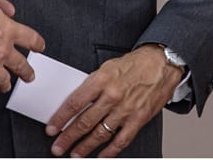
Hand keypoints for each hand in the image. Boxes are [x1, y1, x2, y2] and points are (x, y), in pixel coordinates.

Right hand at [0, 0, 45, 93]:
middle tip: (30, 76)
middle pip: (19, 64)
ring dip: (4, 83)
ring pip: (1, 80)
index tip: (41, 47)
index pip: (28, 37)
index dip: (36, 42)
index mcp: (6, 30)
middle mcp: (1, 52)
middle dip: (25, 71)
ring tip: (6, 86)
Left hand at [45, 45, 183, 157]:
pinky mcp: (139, 119)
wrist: (161, 63)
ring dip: (85, 147)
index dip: (60, 118)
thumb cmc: (133, 64)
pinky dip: (109, 152)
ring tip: (75, 154)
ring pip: (100, 134)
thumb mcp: (107, 67)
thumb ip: (92, 85)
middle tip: (57, 147)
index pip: (74, 103)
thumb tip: (76, 102)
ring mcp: (126, 109)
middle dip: (68, 137)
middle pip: (84, 122)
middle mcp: (112, 96)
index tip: (51, 129)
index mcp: (101, 80)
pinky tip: (100, 156)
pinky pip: (121, 140)